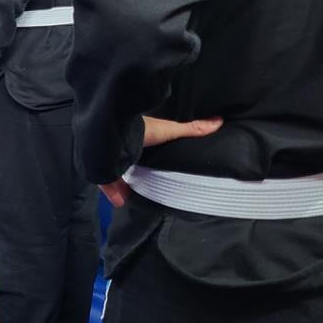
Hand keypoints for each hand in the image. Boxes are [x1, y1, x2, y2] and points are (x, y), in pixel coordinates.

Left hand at [100, 115, 223, 206]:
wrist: (112, 136)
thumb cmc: (143, 130)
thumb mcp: (170, 130)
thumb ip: (191, 130)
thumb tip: (218, 121)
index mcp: (138, 137)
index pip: (145, 146)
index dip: (150, 152)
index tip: (158, 162)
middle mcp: (124, 146)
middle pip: (130, 160)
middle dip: (136, 169)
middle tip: (148, 182)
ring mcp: (111, 159)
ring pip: (117, 171)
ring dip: (124, 183)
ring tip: (135, 195)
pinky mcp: (104, 170)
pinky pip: (107, 182)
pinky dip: (114, 192)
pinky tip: (121, 201)